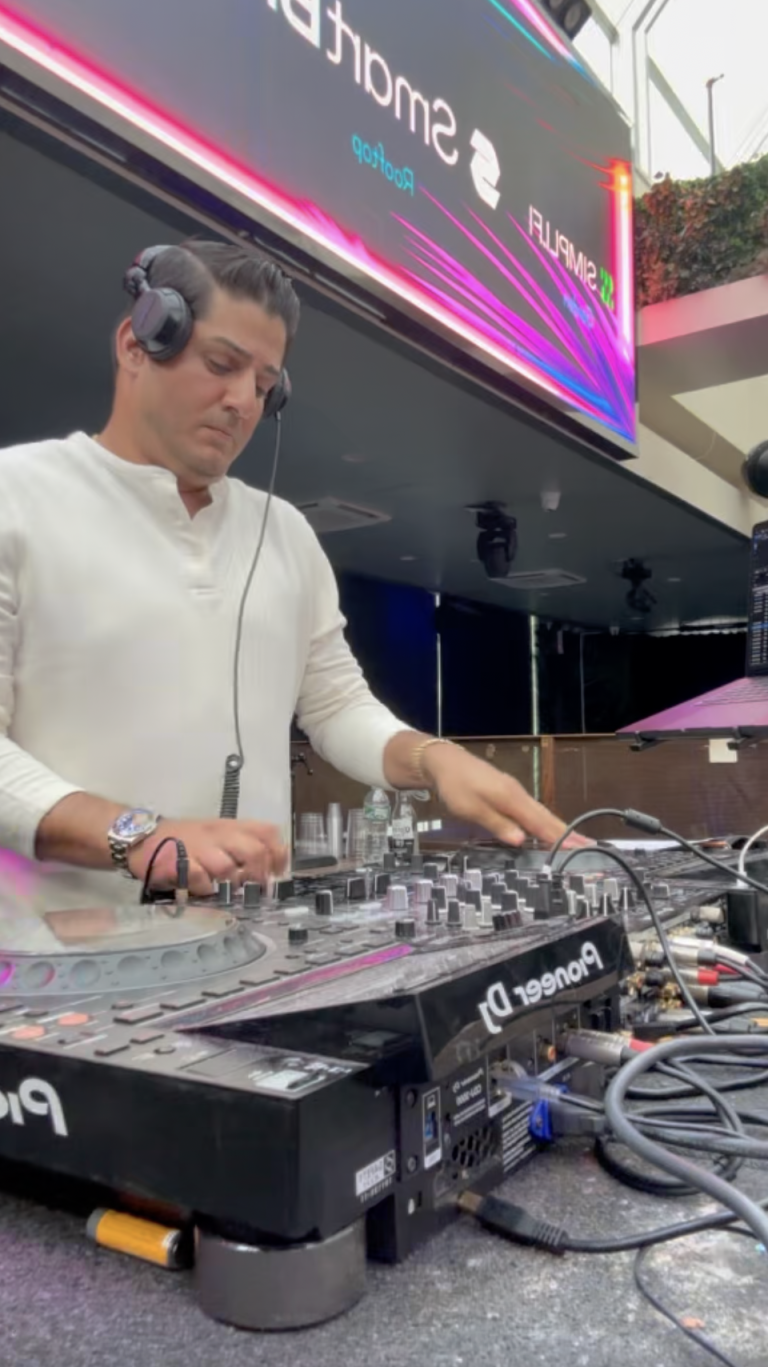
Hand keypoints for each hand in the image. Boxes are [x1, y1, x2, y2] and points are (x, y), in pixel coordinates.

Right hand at [127, 818, 288, 896]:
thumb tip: (267, 871)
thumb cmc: (184, 838)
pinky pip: (199, 878)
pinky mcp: (177, 863)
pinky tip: (202, 890)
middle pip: (254, 851)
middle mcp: (217, 834)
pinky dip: (205, 888)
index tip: (277, 871)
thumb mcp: (215, 834)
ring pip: (228, 867)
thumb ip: (239, 846)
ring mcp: (198, 848)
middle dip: (259, 874)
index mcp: (229, 826)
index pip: (267, 831)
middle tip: (255, 889)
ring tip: (227, 890)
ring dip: (232, 884)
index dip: (278, 853)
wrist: (142, 836)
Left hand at [422, 745, 590, 848]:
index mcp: (511, 799)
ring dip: (558, 828)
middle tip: (590, 846)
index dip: (561, 837)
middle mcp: (518, 795)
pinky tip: (547, 830)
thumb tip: (521, 840)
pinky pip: (532, 810)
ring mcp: (514, 792)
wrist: (444, 761)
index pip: (541, 823)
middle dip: (568, 833)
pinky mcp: (508, 792)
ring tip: (576, 841)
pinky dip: (544, 822)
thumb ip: (496, 824)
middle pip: (546, 817)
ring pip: (540, 813)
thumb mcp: (470, 809)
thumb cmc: (455, 787)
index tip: (582, 847)